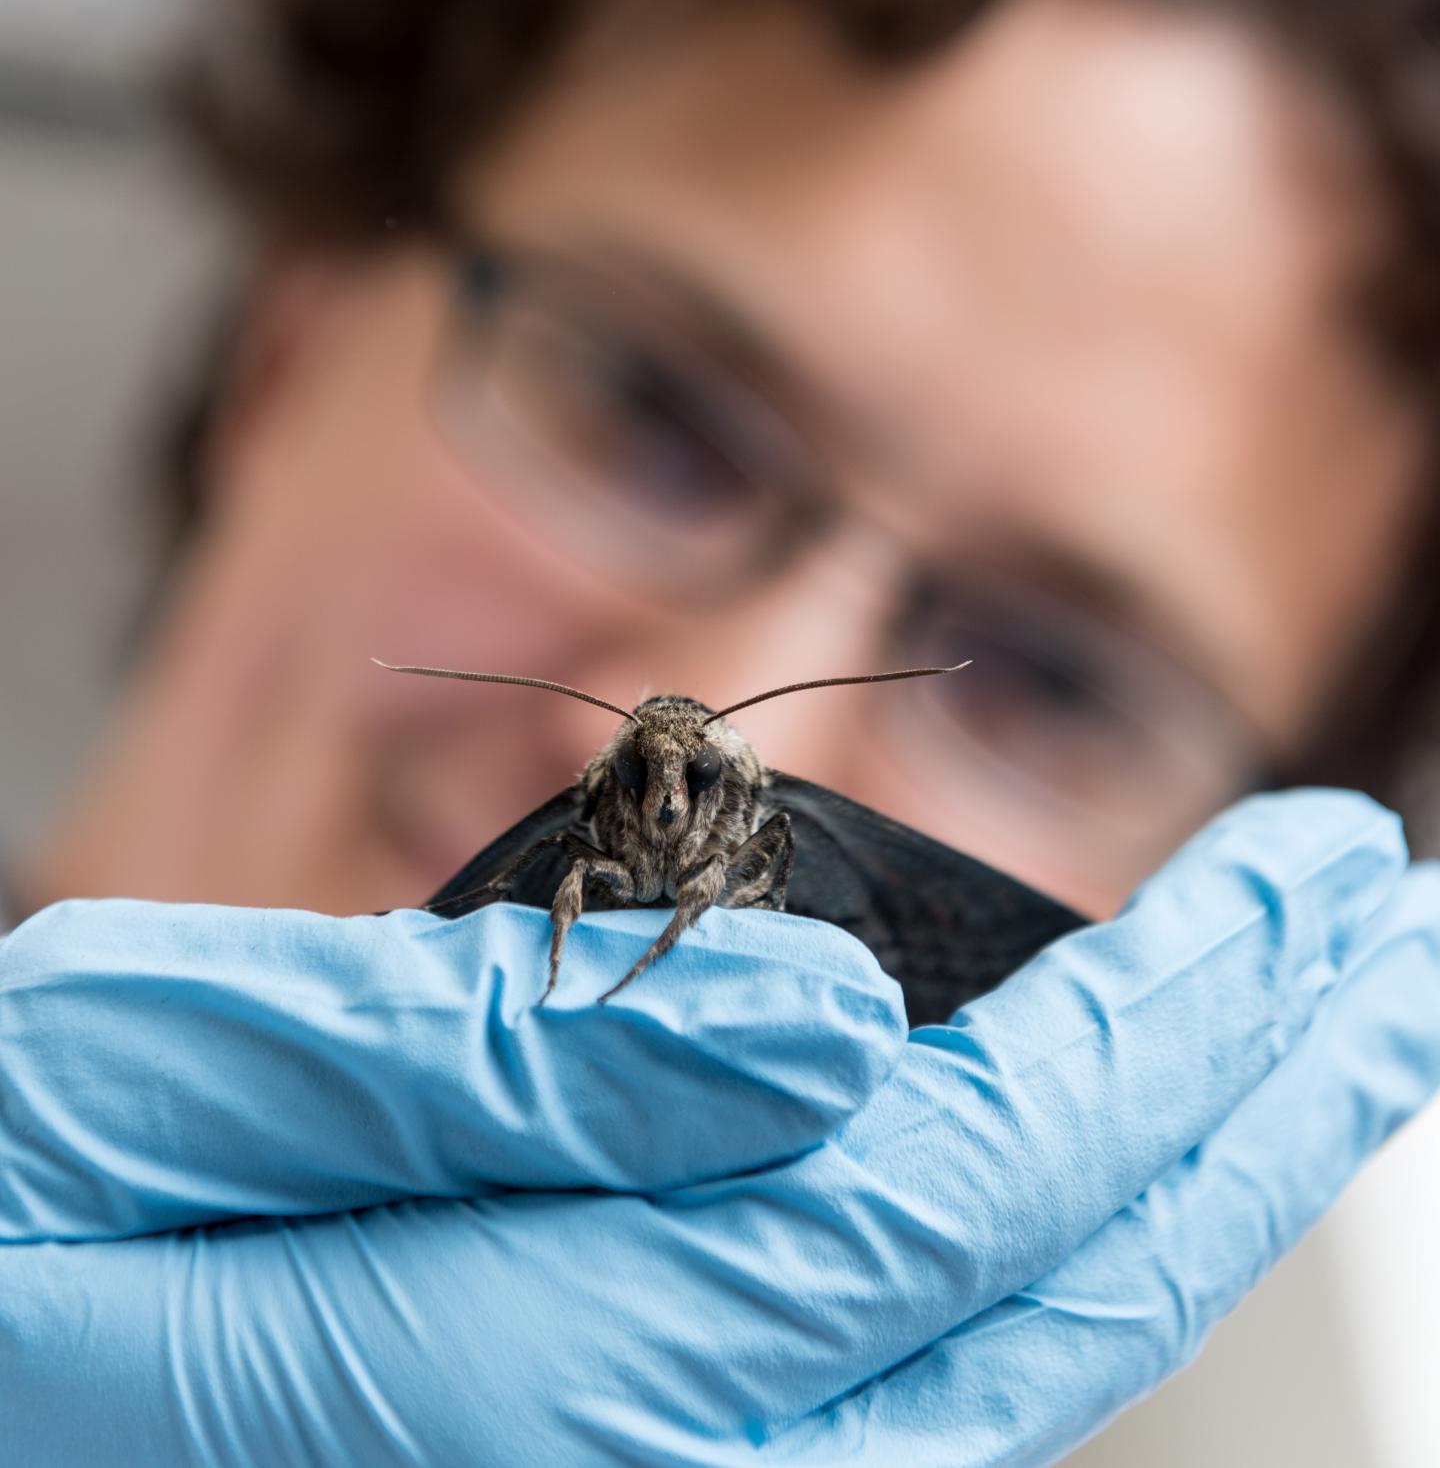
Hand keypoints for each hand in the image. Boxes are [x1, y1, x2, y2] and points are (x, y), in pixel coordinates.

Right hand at [3, 791, 1437, 1466]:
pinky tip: (1106, 1171)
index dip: (1148, 1044)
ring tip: (1315, 1034)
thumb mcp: (147, 1074)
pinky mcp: (596, 1465)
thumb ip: (480, 1062)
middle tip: (1394, 942)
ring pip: (986, 1382)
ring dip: (1176, 1191)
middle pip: (1019, 1308)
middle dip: (1238, 1110)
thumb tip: (819, 1025)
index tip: (1304, 890)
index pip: (928, 1195)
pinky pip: (881, 1405)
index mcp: (508, 1352)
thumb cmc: (0, 1220)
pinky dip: (1042, 1274)